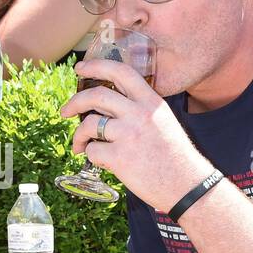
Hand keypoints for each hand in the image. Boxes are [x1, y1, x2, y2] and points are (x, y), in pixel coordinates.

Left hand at [60, 57, 207, 210]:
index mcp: (151, 102)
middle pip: (96, 96)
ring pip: (88, 124)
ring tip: (80, 146)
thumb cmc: (175, 157)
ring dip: (78, 136)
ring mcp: (128, 135)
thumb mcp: (163, 121)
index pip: (121, 72)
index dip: (97, 66)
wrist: (187, 186)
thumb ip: (140, 109)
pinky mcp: (119, 158)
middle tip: (65, 111)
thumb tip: (106, 107)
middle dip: (74, 102)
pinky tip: (100, 161)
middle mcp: (139, 114)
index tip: (80, 68)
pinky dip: (91, 156)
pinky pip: (92, 151)